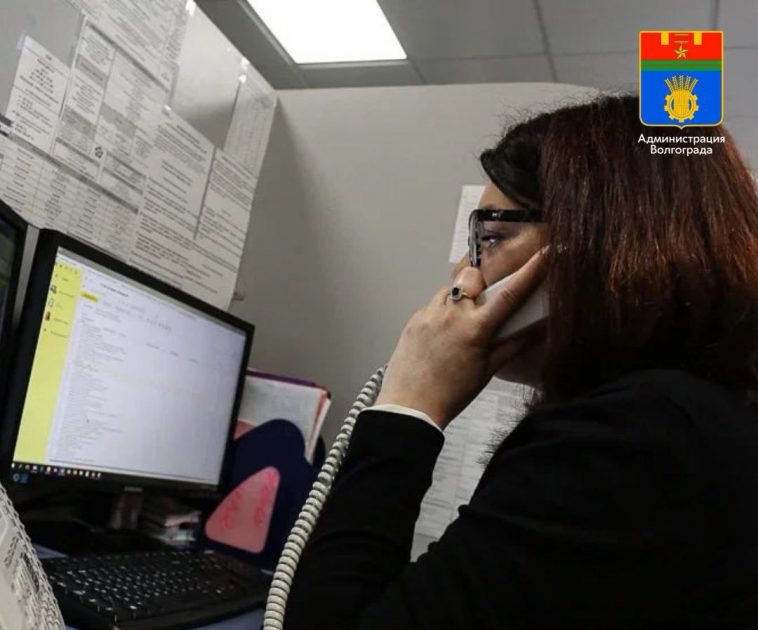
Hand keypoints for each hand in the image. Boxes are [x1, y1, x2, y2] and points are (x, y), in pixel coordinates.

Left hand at [375, 248, 547, 429]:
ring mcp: (429, 314)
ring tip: (461, 324)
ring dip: (460, 298)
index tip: (544, 254)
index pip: (509, 293)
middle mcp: (451, 315)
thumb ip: (510, 347)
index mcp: (474, 329)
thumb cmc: (449, 395)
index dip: (531, 271)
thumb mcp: (487, 372)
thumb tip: (530, 331)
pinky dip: (442, 312)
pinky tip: (443, 334)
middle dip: (481, 282)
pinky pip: (433, 304)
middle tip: (483, 303)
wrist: (410, 406)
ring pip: (450, 288)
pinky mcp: (414, 319)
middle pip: (472, 276)